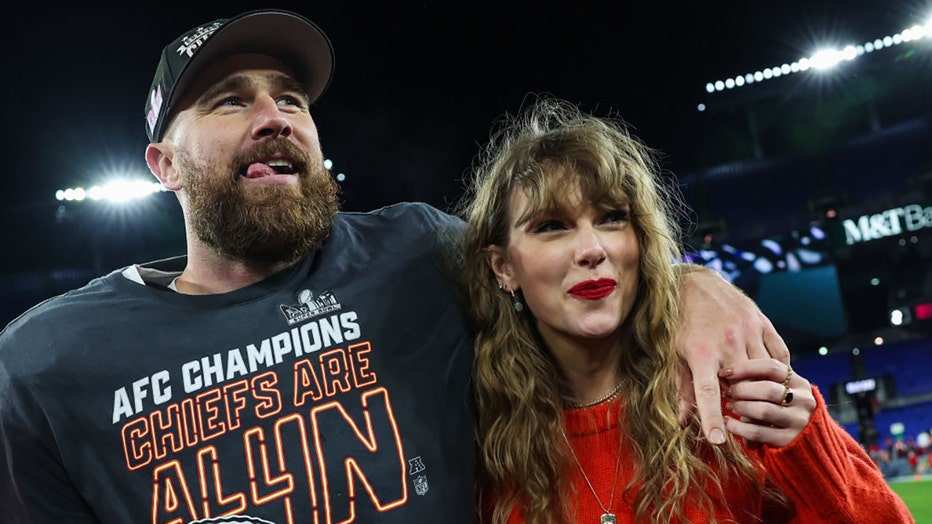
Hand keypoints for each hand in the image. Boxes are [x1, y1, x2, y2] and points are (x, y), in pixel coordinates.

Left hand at [674, 265, 789, 443]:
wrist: (695, 283)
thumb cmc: (680, 322)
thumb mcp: (674, 354)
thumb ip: (682, 389)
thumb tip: (683, 423)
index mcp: (701, 352)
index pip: (707, 394)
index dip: (712, 419)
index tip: (718, 441)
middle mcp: (727, 342)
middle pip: (743, 386)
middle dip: (741, 403)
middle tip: (737, 409)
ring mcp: (749, 331)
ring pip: (765, 372)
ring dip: (761, 388)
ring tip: (753, 394)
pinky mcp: (763, 323)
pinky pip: (779, 355)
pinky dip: (777, 370)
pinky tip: (769, 377)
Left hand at [719, 358, 815, 447]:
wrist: (804, 441)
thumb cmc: (780, 408)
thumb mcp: (779, 391)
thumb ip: (761, 381)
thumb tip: (728, 373)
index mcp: (799, 383)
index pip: (772, 367)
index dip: (745, 367)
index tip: (725, 371)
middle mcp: (803, 401)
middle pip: (767, 389)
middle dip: (741, 390)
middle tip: (727, 392)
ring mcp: (798, 422)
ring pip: (763, 410)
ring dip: (740, 407)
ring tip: (729, 406)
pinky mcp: (789, 440)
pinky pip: (757, 432)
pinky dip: (737, 427)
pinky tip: (728, 423)